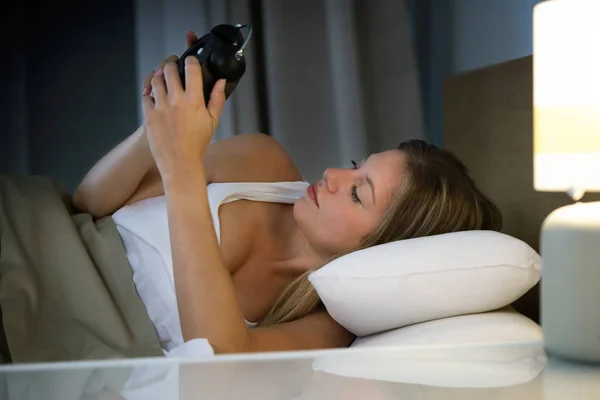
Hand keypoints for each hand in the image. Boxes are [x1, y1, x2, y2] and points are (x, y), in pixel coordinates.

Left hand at [142, 56, 225, 182]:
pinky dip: (149, 89)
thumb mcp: (213, 121)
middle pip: (169, 69)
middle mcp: (176, 99)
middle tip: (173, 64)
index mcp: (194, 100)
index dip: (190, 60)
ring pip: (155, 79)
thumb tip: (221, 81)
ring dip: (159, 74)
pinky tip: (153, 91)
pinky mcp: (148, 114)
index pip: (191, 69)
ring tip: (162, 76)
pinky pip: (145, 94)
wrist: (180, 162)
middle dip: (171, 63)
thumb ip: (217, 99)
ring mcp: (160, 106)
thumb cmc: (198, 143)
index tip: (190, 61)